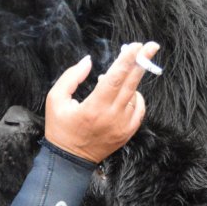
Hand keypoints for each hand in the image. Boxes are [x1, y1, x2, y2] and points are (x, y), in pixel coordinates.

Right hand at [44, 41, 159, 163]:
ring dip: (130, 80)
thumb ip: (71, 77)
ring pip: (134, 95)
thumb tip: (88, 61)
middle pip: (131, 83)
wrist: (69, 159)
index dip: (126, 60)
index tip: (135, 46)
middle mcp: (112, 117)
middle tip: (151, 45)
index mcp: (93, 108)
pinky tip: (126, 92)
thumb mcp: (55, 99)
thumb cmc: (60, 128)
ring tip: (118, 75)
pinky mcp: (127, 132)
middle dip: (142, 62)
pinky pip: (139, 109)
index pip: (114, 78)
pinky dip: (135, 97)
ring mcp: (122, 126)